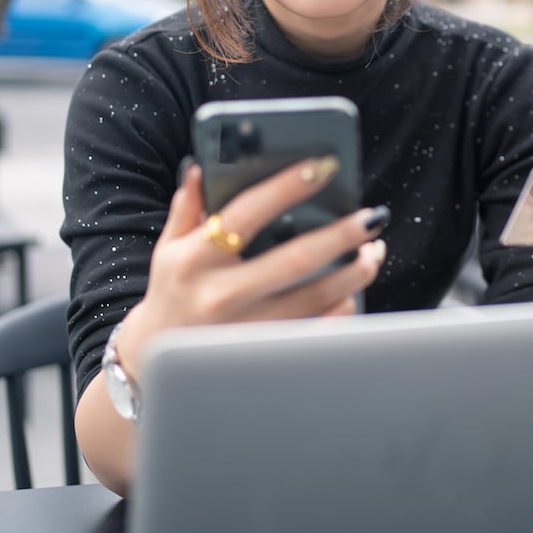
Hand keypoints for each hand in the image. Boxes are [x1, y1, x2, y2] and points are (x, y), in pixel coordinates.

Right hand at [118, 157, 387, 373]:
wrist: (158, 367)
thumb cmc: (173, 293)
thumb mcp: (169, 249)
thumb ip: (188, 208)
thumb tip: (203, 166)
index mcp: (195, 259)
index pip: (246, 212)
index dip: (286, 187)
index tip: (324, 166)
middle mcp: (221, 295)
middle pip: (294, 259)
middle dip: (340, 235)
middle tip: (372, 216)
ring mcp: (245, 330)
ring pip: (315, 297)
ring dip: (353, 272)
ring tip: (374, 249)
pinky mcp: (264, 356)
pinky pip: (317, 331)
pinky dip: (342, 310)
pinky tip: (354, 290)